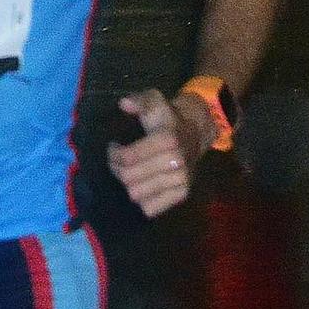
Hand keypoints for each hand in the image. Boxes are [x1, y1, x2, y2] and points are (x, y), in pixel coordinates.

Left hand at [106, 89, 211, 217]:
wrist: (195, 133)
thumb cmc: (167, 119)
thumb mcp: (154, 101)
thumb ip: (140, 100)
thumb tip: (125, 104)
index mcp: (168, 139)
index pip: (127, 158)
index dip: (113, 154)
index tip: (114, 147)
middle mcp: (177, 161)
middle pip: (128, 177)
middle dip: (117, 169)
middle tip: (118, 162)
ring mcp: (181, 180)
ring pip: (136, 194)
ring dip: (128, 184)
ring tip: (129, 173)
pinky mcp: (182, 195)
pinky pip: (151, 208)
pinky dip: (142, 200)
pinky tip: (142, 186)